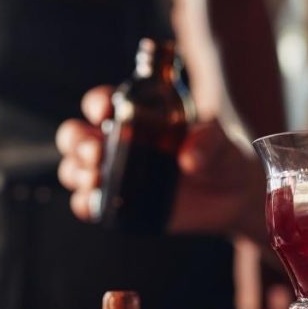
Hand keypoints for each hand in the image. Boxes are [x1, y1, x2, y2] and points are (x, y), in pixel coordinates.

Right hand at [55, 86, 266, 241]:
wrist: (232, 196)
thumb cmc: (223, 156)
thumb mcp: (222, 142)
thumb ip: (210, 141)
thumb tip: (189, 157)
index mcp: (136, 115)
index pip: (102, 103)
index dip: (97, 103)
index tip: (106, 109)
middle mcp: (118, 143)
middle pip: (75, 135)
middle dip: (77, 141)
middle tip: (96, 151)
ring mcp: (116, 175)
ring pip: (74, 169)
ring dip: (76, 172)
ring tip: (96, 176)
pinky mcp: (119, 205)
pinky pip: (89, 205)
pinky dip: (85, 204)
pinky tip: (95, 204)